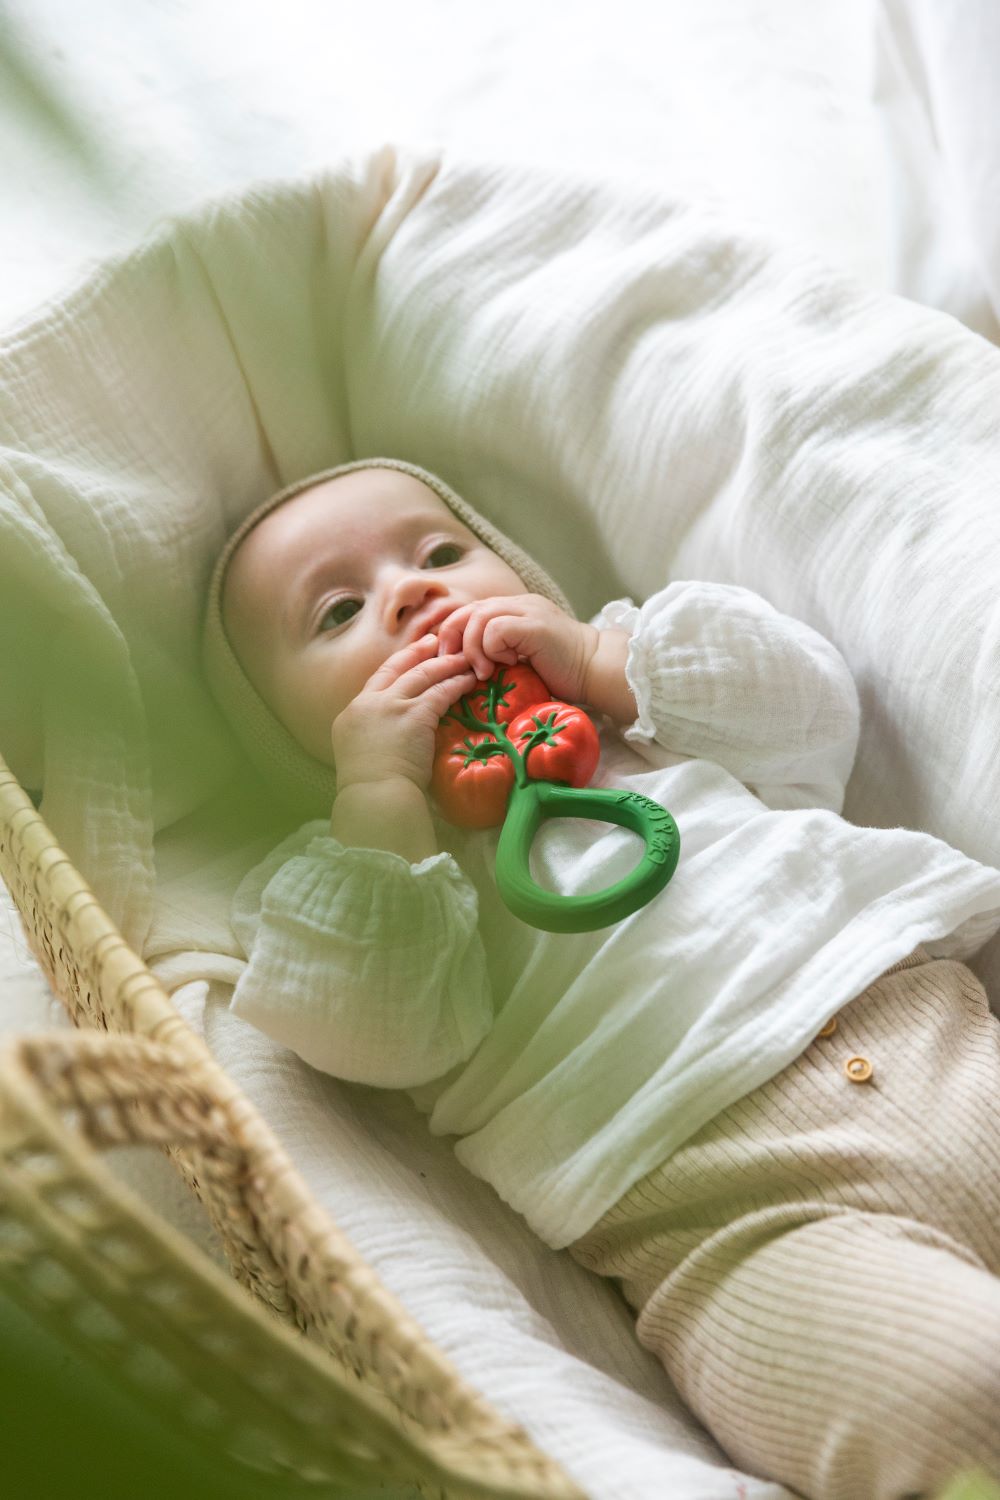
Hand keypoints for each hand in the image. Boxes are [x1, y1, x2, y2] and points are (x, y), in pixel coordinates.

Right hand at [331, 635, 477, 793]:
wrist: (374, 798)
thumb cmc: (371, 790)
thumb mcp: (361, 757)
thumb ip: (373, 739)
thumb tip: (389, 740)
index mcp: (351, 714)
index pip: (377, 681)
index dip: (396, 666)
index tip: (409, 656)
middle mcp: (368, 704)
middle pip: (397, 668)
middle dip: (418, 652)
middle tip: (435, 641)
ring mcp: (390, 706)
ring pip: (421, 674)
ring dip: (444, 663)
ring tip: (462, 657)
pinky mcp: (414, 714)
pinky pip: (440, 691)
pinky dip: (456, 683)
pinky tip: (468, 679)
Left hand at [434, 594, 600, 705]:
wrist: (595, 671)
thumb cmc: (560, 672)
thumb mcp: (519, 659)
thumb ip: (495, 652)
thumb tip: (460, 665)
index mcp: (513, 609)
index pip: (469, 610)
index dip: (452, 632)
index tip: (450, 659)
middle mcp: (519, 604)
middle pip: (468, 609)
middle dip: (452, 637)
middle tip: (455, 663)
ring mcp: (528, 610)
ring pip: (479, 616)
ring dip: (473, 648)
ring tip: (484, 671)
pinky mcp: (534, 625)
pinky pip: (496, 628)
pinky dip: (492, 649)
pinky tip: (507, 664)